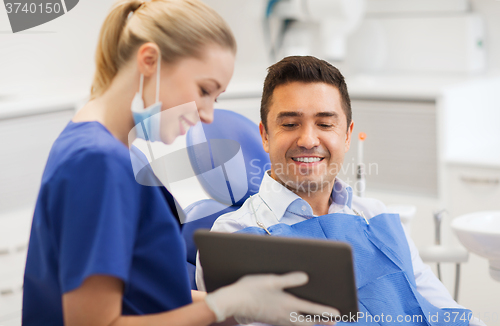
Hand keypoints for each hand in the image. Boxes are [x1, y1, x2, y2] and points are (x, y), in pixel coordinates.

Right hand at [204, 272, 338, 325]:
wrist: (232, 302)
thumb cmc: (250, 289)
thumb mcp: (270, 279)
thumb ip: (289, 279)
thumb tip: (306, 277)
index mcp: (287, 304)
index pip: (312, 310)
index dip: (326, 312)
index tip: (338, 314)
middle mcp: (284, 315)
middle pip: (308, 322)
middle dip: (321, 321)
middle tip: (334, 321)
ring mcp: (277, 319)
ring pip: (298, 324)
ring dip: (310, 322)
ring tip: (318, 321)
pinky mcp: (270, 320)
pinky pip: (289, 324)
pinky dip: (298, 322)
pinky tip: (297, 318)